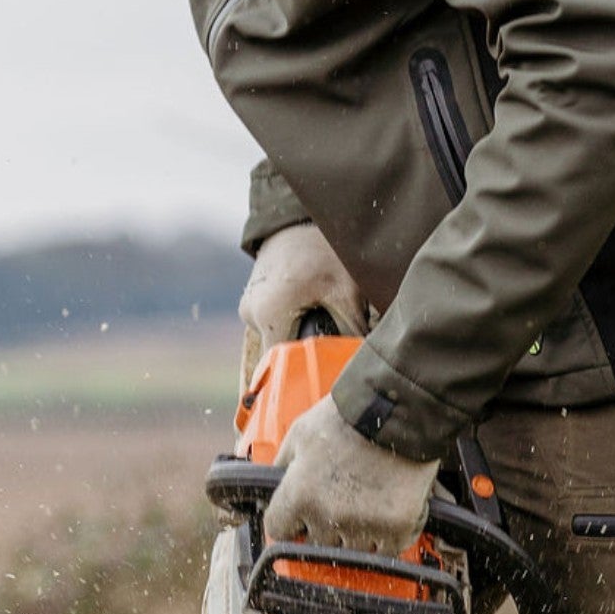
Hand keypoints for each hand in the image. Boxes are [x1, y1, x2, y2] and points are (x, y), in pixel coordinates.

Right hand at [239, 222, 370, 386]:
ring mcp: (249, 306)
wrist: (301, 213)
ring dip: (295, 350)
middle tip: (327, 379)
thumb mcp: (347, 293)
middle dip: (300, 369)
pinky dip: (289, 334)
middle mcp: (252, 313)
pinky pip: (271, 328)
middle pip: (276, 359)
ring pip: (273, 343)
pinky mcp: (254, 299)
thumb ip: (353, 332)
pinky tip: (311, 333)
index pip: (278, 370)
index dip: (297, 386)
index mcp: (270, 314)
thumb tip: (365, 366)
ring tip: (322, 353)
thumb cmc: (326, 249)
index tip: (313, 400)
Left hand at [260, 395, 439, 555]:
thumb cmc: (349, 417)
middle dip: (324, 524)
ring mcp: (365, 525)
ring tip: (366, 500)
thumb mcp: (300, 434)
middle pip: (317, 542)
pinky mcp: (398, 526)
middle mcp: (329, 516)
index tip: (299, 515)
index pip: (279, 531)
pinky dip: (388, 535)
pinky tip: (387, 510)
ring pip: (351, 549)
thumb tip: (271, 485)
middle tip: (341, 497)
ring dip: (356, 532)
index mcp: (299, 494)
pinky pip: (387, 549)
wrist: (400, 408)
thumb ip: (282, 465)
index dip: (289, 520)